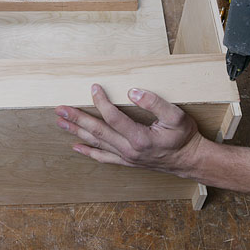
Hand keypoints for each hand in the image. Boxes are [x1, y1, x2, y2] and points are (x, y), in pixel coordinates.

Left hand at [54, 84, 206, 176]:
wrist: (189, 160)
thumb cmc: (184, 137)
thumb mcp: (176, 116)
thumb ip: (155, 102)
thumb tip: (133, 92)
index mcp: (139, 138)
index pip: (113, 117)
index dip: (101, 102)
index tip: (94, 87)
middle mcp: (128, 150)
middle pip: (97, 131)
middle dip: (77, 118)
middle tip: (60, 109)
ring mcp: (126, 157)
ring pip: (96, 143)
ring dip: (77, 131)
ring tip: (61, 122)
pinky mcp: (126, 162)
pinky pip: (103, 157)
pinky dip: (88, 152)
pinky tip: (75, 146)